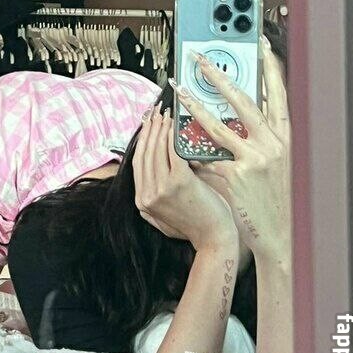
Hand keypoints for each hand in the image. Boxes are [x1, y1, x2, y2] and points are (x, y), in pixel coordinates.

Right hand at [132, 107, 236, 250]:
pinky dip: (173, 137)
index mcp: (142, 201)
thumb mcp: (164, 218)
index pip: (137, 163)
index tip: (147, 124)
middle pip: (145, 153)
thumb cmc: (196, 226)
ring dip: (160, 128)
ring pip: (157, 150)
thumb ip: (153, 200)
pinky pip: (172, 153)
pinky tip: (176, 126)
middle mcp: (147, 194)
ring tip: (165, 114)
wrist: (215, 240)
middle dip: (149, 129)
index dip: (141, 141)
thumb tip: (149, 178)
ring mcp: (161, 188)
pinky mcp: (178, 183)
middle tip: (155, 112)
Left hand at [179, 38, 290, 263]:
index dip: (270, 67)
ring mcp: (254, 160)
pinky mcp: (236, 176)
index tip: (260, 44)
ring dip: (194, 105)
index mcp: (285, 137)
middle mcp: (272, 145)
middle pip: (242, 101)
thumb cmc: (276, 197)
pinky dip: (193, 150)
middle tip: (200, 59)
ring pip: (216, 124)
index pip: (278, 94)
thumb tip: (233, 114)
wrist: (280, 235)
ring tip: (178, 90)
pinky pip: (208, 156)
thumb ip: (258, 137)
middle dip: (218, 76)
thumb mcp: (276, 161)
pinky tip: (179, 141)